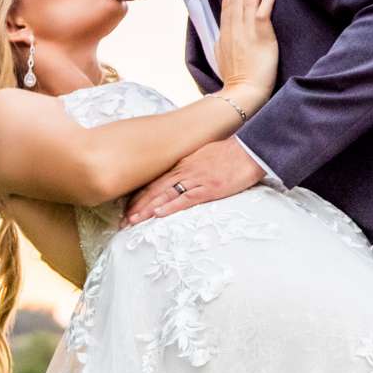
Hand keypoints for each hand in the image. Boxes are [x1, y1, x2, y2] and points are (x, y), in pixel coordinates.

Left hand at [122, 138, 265, 224]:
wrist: (251, 149)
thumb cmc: (231, 154)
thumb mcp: (204, 157)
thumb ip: (189, 167)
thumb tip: (180, 178)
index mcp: (182, 164)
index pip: (154, 181)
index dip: (138, 196)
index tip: (126, 208)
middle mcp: (184, 170)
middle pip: (154, 189)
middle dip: (136, 206)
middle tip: (122, 222)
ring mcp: (196, 179)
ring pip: (164, 195)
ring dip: (146, 210)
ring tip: (132, 222)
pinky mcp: (209, 188)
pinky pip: (186, 198)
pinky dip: (170, 207)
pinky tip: (158, 215)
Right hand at [213, 0, 278, 112]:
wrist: (242, 93)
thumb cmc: (235, 78)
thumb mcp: (221, 56)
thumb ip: (223, 41)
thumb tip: (224, 33)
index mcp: (224, 32)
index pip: (228, 2)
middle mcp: (234, 28)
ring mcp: (246, 31)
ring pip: (248, 0)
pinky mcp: (260, 37)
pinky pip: (262, 13)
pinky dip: (266, 0)